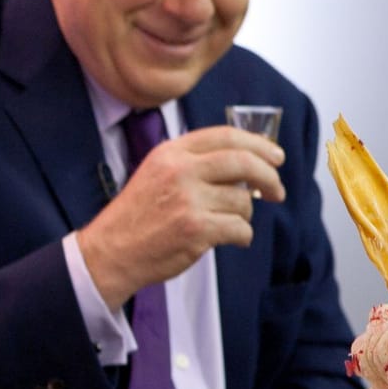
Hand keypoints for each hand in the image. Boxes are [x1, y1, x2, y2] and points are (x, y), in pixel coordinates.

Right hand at [77, 126, 284, 306]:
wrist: (111, 252)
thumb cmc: (137, 216)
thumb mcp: (156, 172)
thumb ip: (194, 161)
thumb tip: (248, 161)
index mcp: (171, 153)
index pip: (226, 136)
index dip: (258, 145)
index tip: (275, 157)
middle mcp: (180, 171)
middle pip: (244, 162)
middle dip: (269, 176)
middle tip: (276, 191)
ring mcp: (188, 200)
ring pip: (243, 201)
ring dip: (244, 215)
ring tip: (226, 223)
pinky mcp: (196, 229)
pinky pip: (240, 228)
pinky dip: (242, 236)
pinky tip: (229, 239)